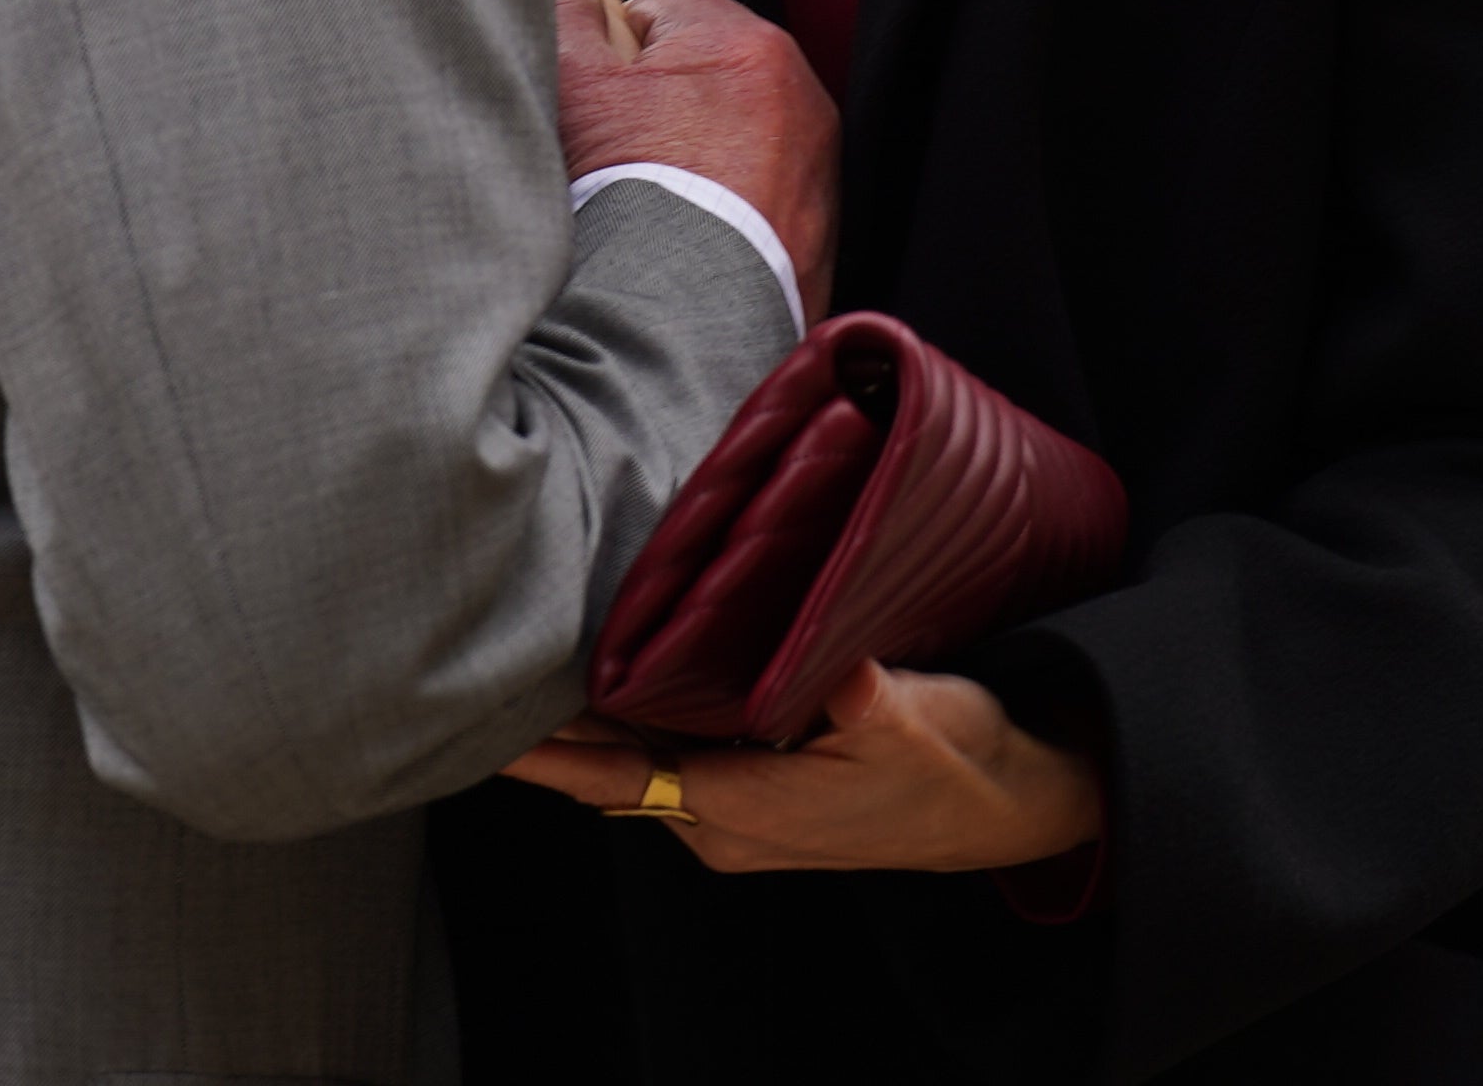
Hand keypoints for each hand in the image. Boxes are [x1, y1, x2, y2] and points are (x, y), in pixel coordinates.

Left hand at [501, 662, 1102, 873]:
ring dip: (585, 721)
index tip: (486, 719)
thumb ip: (861, 693)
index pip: (617, 774)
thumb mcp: (915, 718)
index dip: (549, 748)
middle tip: (478, 659)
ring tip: (524, 657)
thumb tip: (827, 657)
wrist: (1004, 807)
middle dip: (545, 727)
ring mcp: (733, 816)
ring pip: (633, 764)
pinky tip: (610, 674)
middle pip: (607, 771)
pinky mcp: (751, 796)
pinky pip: (664, 759)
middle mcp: (722, 825)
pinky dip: (627, 722)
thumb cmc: (956, 764)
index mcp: (743, 811)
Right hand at [555, 0, 836, 321]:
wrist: (682, 321)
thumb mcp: (575, 83)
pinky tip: (686, 236)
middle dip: (655, 105)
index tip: (598, 107)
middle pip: (699, 72)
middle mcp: (799, 93)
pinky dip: (723, 205)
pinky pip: (757, 190)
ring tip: (652, 202)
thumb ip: (564, 2)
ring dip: (691, 154)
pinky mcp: (820, 224)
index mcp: (746, 43)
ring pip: (728, 133)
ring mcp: (816, 162)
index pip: (660, 12)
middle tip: (618, 156)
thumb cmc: (632, 197)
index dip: (612, 57)